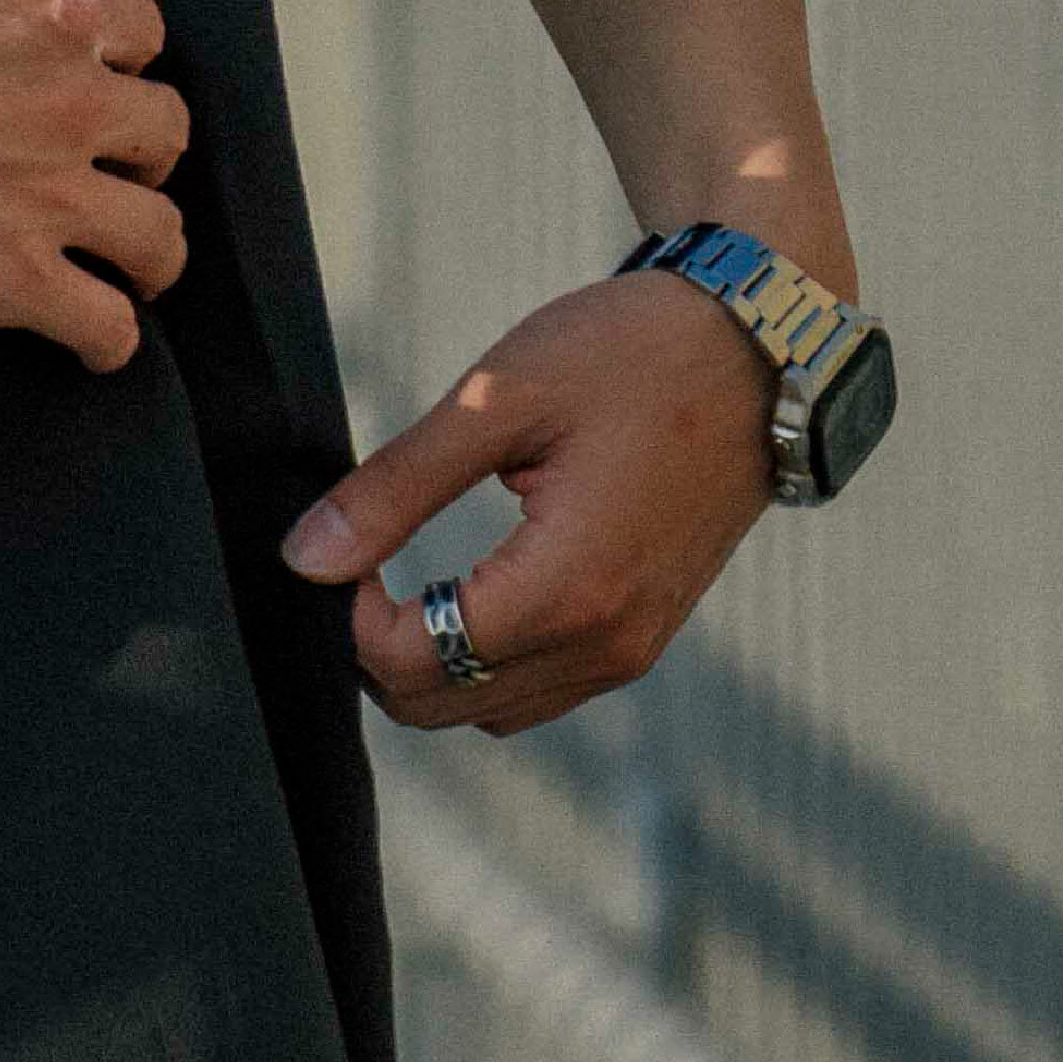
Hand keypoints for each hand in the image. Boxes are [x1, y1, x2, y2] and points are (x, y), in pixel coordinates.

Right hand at [0, 0, 189, 370]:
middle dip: (141, 154)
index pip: (144, 32)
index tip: (94, 82)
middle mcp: (73, 99)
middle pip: (166, 132)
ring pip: (162, 236)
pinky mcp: (19, 280)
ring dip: (148, 253)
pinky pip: (110, 327)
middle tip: (104, 176)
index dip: (120, 60)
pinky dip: (108, 340)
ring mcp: (54, 195)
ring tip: (127, 272)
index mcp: (45, 13)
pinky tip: (92, 344)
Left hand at [279, 272, 769, 729]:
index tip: (341, 553)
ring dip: (432, 666)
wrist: (756, 350)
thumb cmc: (627, 356)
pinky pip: (542, 690)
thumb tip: (306, 558)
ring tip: (405, 582)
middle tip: (360, 567)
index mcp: (567, 590)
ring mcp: (632, 649)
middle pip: (442, 706)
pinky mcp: (645, 636)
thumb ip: (394, 488)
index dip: (350, 620)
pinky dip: (488, 664)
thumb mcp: (496, 401)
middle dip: (380, 652)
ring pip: (491, 711)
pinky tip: (467, 593)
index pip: (413, 663)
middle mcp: (606, 643)